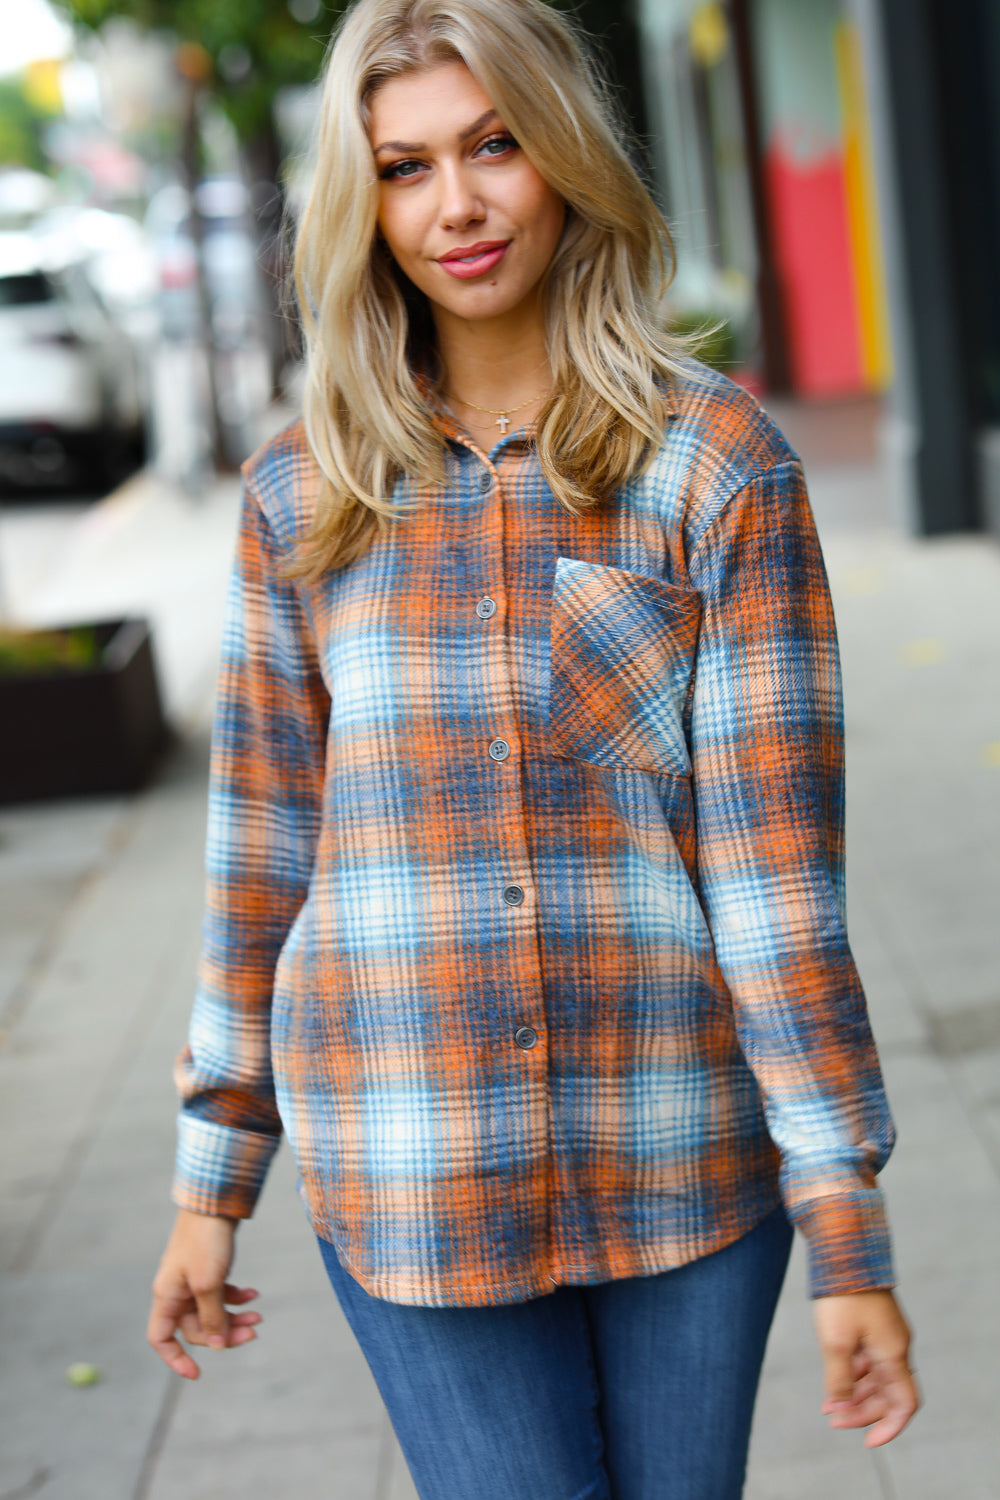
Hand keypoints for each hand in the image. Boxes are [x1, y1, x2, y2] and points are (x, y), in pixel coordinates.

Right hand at [147, 1208, 260, 1378]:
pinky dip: (236, 1297)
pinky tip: (253, 1294)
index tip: (196, 1373)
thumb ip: (211, 1317)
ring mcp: (192, 1280)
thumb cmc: (205, 1241)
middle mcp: (176, 1291)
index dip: (175, 1359)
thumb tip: (217, 1346)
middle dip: (224, 1333)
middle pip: (196, 1328)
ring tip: (259, 1315)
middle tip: (254, 1331)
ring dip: (235, 1317)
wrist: (215, 1202)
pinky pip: (220, 1294)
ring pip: (212, 1312)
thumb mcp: (208, 1283)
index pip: (161, 1339)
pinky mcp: (208, 1269)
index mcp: (166, 1297)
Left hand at [813, 1289, 918, 1445]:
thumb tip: (839, 1406)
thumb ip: (839, 1378)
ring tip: (827, 1406)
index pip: (905, 1404)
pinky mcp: (874, 1325)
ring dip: (855, 1395)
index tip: (867, 1441)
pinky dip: (854, 1375)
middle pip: (887, 1394)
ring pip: (877, 1379)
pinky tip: (833, 1381)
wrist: (845, 1251)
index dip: (890, 1427)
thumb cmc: (842, 1295)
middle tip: (832, 1418)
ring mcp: (886, 1336)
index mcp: (893, 1354)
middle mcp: (896, 1347)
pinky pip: (869, 1361)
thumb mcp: (835, 1341)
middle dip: (862, 1412)